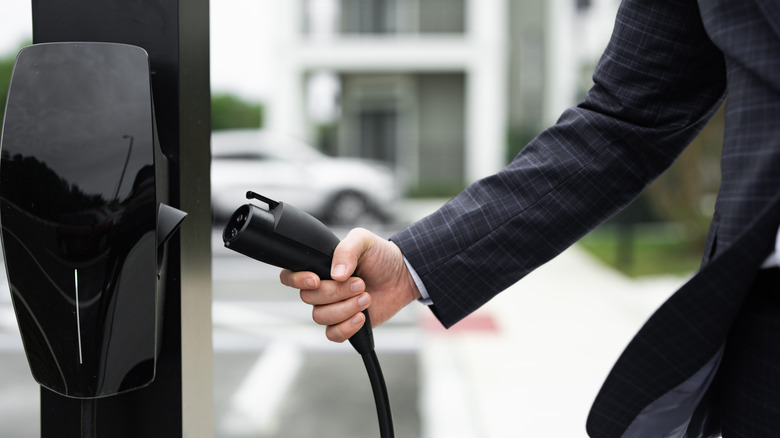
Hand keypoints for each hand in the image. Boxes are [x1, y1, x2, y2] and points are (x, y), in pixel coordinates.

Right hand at [280, 228, 420, 342]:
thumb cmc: (381, 256)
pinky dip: (347, 327)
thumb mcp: (364, 240)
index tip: (316, 279)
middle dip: (336, 292)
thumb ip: (346, 250)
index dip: (297, 280)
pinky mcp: (345, 324)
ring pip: (320, 317)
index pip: (290, 276)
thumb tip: (335, 273)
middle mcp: (322, 289)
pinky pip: (333, 334)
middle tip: (360, 283)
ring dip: (345, 308)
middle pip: (309, 298)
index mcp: (319, 267)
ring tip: (366, 297)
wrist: (402, 275)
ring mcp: (332, 307)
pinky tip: (362, 316)